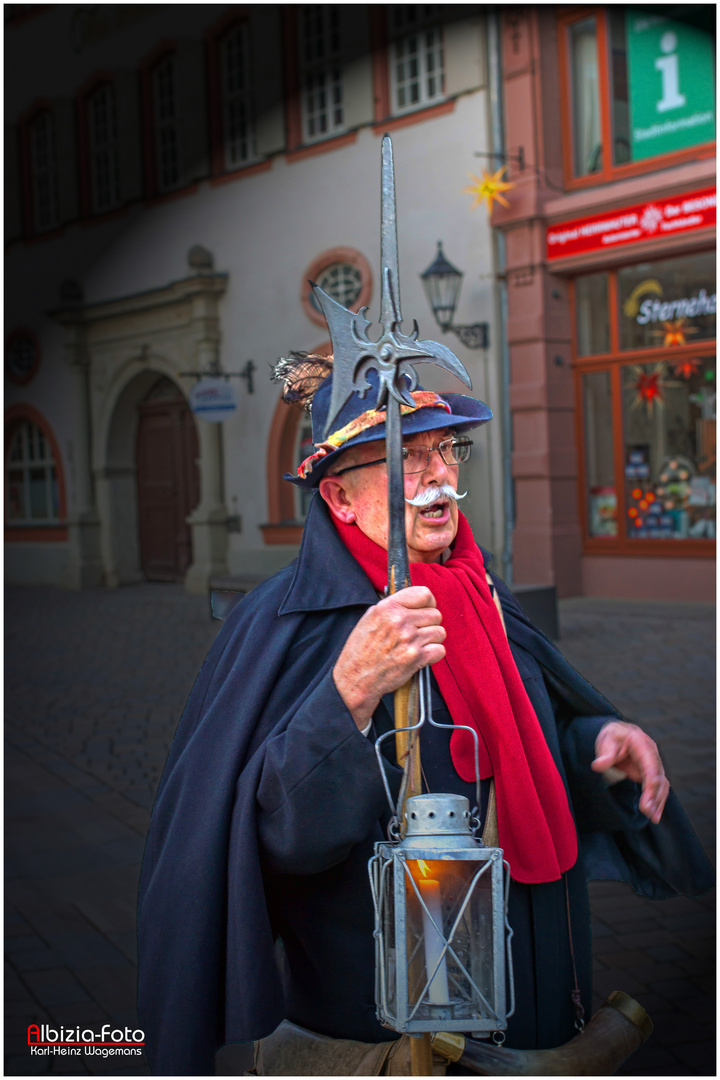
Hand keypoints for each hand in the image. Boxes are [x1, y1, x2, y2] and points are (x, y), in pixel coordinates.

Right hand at [333, 586, 445, 729]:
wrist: (356, 677)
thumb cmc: (361, 650)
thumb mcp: (369, 618)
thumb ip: (391, 607)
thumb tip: (412, 602)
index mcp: (388, 608)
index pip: (424, 594)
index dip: (429, 602)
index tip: (426, 609)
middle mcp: (399, 620)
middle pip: (435, 614)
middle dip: (430, 624)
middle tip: (419, 632)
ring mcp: (409, 639)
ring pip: (439, 632)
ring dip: (432, 640)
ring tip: (417, 645)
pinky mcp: (416, 657)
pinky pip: (440, 650)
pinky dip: (433, 655)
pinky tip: (420, 656)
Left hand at [592, 720, 668, 823]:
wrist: (616, 733)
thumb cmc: (611, 737)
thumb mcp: (605, 741)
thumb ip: (604, 754)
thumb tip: (598, 765)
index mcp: (641, 743)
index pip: (651, 767)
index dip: (650, 786)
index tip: (646, 804)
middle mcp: (651, 753)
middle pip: (658, 777)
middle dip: (655, 797)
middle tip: (647, 813)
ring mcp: (653, 762)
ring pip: (661, 784)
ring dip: (658, 801)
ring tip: (653, 818)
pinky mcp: (651, 771)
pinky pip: (659, 786)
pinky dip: (658, 800)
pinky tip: (655, 813)